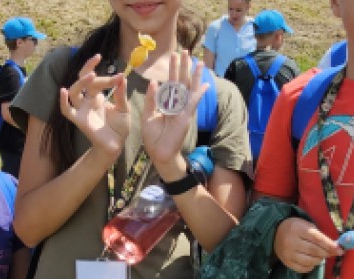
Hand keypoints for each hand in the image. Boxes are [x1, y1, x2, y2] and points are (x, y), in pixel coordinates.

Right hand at [60, 54, 129, 157]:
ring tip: (92, 75)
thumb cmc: (119, 127)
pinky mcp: (79, 120)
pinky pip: (67, 110)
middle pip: (83, 81)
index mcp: (97, 96)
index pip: (98, 81)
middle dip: (90, 69)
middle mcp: (87, 100)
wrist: (116, 145)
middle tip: (98, 58)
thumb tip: (122, 78)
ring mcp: (82, 109)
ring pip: (74, 91)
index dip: (108, 77)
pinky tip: (63, 91)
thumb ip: (121, 94)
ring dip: (81, 82)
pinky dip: (63, 101)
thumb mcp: (124, 108)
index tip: (121, 75)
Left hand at [141, 51, 208, 171]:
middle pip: (181, 81)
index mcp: (167, 103)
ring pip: (189, 89)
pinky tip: (204, 85)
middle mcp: (176, 104)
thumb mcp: (148, 115)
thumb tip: (154, 82)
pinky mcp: (185, 117)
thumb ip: (151, 99)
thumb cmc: (153, 136)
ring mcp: (183, 110)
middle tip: (185, 51)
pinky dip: (198, 94)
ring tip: (198, 61)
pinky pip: (192, 103)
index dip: (172, 69)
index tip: (174, 55)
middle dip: (183, 66)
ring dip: (193, 75)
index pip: (171, 82)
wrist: (158, 153)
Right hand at [273, 217, 342, 273]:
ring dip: (319, 259)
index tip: (340, 250)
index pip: (317, 239)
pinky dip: (311, 266)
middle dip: (326, 253)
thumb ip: (320, 236)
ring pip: (309, 261)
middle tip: (332, 253)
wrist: (275, 233)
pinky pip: (302, 268)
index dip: (330, 245)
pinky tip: (311, 261)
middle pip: (314, 251)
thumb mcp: (307, 226)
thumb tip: (336, 248)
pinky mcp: (286, 262)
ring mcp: (288, 253)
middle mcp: (291, 241)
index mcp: (298, 229)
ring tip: (320, 255)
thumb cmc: (295, 227)